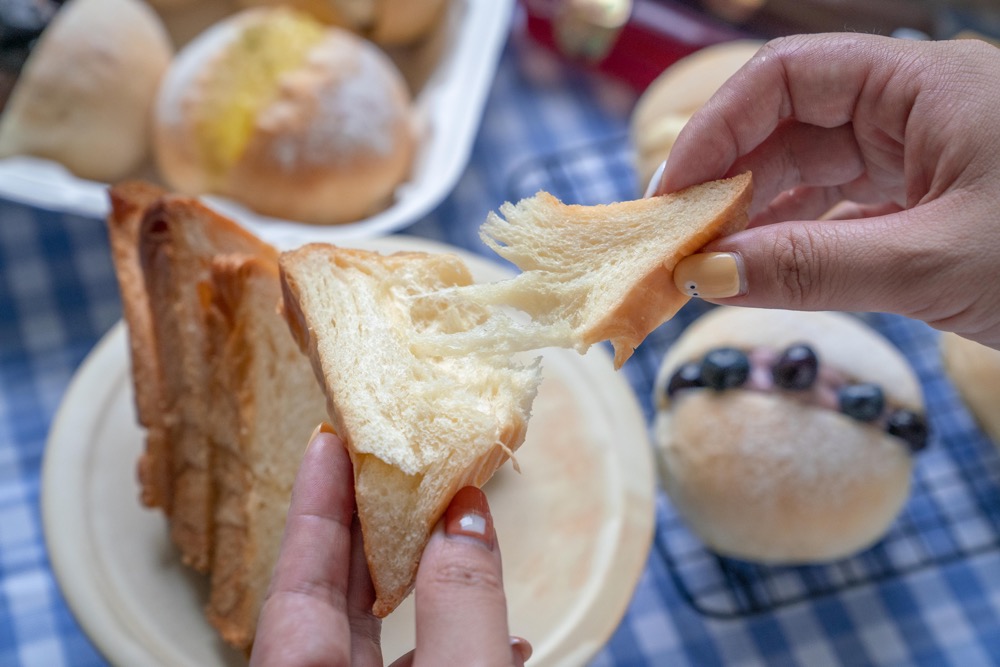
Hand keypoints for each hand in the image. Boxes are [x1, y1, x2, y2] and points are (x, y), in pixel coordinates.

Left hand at [249, 425, 530, 665]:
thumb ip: (460, 601)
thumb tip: (465, 516)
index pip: (299, 574)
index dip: (316, 502)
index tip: (327, 441)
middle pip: (335, 596)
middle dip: (374, 528)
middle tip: (393, 465)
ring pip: (377, 638)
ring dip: (428, 587)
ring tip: (464, 538)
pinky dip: (455, 646)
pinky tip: (505, 637)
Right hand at [651, 33, 999, 348]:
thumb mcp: (933, 262)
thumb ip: (813, 268)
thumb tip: (709, 277)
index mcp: (919, 84)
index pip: (787, 77)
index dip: (716, 128)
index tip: (672, 194)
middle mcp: (912, 108)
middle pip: (787, 124)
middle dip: (727, 180)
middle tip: (675, 242)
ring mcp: (919, 155)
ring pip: (809, 170)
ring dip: (754, 215)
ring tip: (705, 263)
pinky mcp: (925, 202)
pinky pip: (838, 209)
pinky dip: (794, 239)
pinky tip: (760, 267)